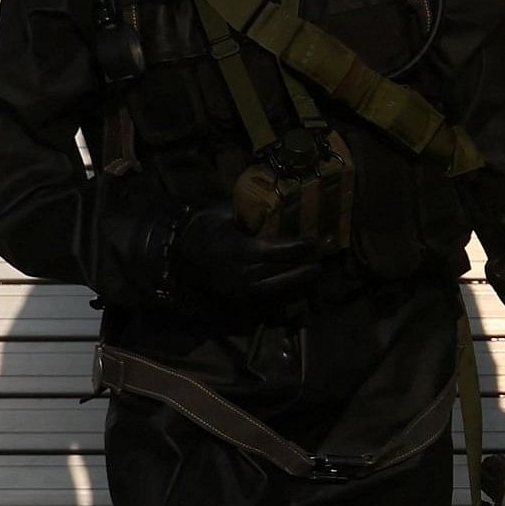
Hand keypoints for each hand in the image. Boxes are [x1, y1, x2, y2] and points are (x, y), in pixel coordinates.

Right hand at [171, 203, 330, 315]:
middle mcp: (242, 274)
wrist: (177, 257)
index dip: (301, 246)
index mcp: (238, 250)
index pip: (278, 250)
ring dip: (301, 280)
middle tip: (327, 256)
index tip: (320, 241)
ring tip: (318, 272)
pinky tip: (299, 286)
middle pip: (283, 270)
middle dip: (307, 264)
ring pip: (279, 287)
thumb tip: (275, 204)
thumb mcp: (222, 213)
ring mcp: (241, 291)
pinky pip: (268, 299)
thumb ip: (248, 212)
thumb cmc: (202, 228)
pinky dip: (286, 292)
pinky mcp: (239, 301)